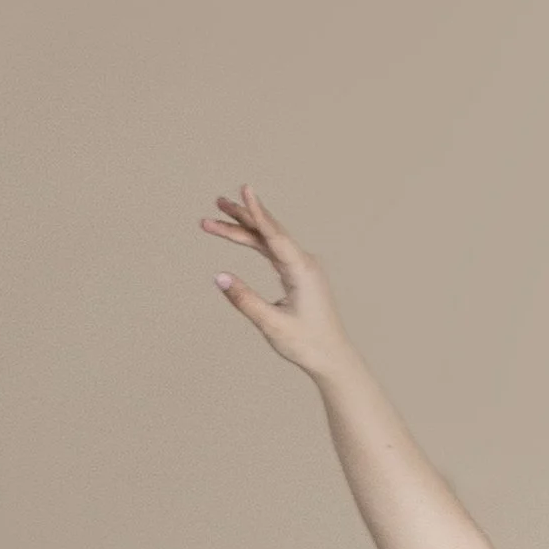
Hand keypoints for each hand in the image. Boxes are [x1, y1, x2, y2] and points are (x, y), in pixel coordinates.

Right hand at [200, 185, 350, 378]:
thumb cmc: (307, 344)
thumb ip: (244, 300)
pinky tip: (241, 235)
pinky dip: (255, 243)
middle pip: (268, 232)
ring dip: (244, 228)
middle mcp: (304, 263)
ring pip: (268, 240)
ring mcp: (302, 268)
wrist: (332, 359)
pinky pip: (273, 252)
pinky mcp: (298, 275)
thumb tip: (219, 277)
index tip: (245, 189)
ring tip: (218, 216)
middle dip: (241, 217)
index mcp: (302, 270)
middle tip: (216, 203)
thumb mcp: (272, 324)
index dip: (257, 212)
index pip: (274, 234)